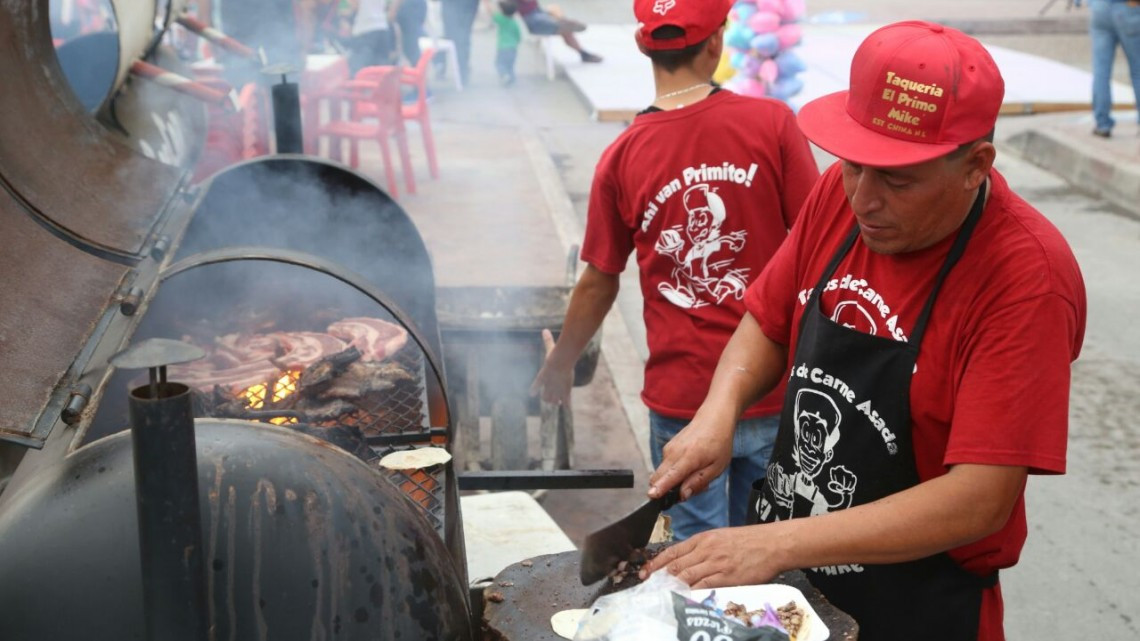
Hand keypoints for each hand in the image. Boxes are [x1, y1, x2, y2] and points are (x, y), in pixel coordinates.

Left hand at [529, 329, 573, 405]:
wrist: (561, 361)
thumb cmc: (555, 354)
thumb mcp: (551, 348)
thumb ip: (548, 340)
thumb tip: (545, 330)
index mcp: (543, 376)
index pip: (537, 384)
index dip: (534, 389)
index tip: (531, 393)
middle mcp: (548, 384)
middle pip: (545, 396)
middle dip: (547, 398)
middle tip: (548, 399)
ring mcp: (556, 389)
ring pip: (553, 400)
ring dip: (555, 401)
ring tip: (557, 403)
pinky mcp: (565, 391)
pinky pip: (565, 401)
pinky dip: (566, 404)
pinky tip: (567, 408)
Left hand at [639, 525, 782, 587]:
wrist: (773, 544)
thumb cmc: (749, 541)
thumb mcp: (721, 537)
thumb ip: (703, 549)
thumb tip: (686, 562)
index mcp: (703, 539)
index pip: (672, 551)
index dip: (656, 563)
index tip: (644, 572)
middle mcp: (706, 549)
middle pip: (675, 565)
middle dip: (659, 577)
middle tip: (648, 587)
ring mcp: (716, 563)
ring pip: (686, 576)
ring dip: (672, 586)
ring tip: (661, 595)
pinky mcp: (727, 576)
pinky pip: (704, 585)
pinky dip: (691, 593)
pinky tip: (683, 598)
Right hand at [646, 410, 733, 500]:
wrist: (713, 419)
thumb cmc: (718, 443)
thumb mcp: (717, 467)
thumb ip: (698, 482)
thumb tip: (682, 495)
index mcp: (689, 457)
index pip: (670, 476)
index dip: (660, 488)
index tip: (651, 496)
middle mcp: (674, 452)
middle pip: (658, 478)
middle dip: (669, 491)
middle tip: (692, 488)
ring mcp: (668, 449)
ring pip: (663, 475)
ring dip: (674, 482)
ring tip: (696, 474)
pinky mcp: (667, 448)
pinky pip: (666, 467)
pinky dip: (675, 472)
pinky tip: (691, 467)